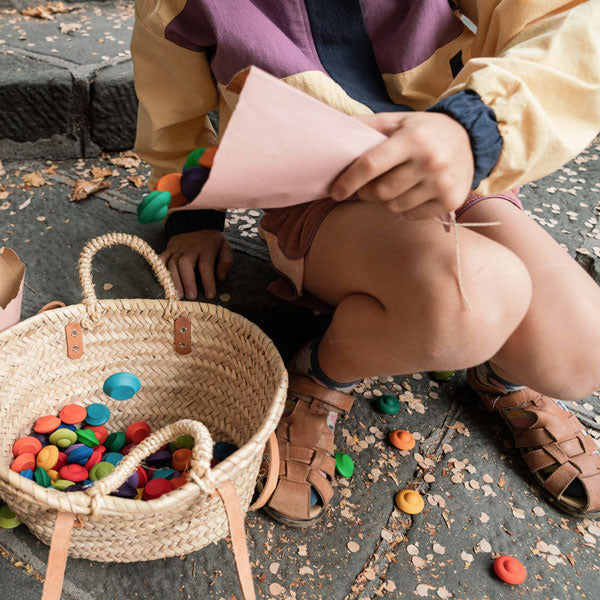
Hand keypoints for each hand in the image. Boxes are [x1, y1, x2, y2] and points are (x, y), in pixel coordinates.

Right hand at [159, 230, 232, 299]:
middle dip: (188, 281)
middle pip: (186, 264)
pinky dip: (160, 270)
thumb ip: (226, 262)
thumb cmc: (212, 240)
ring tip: (178, 295)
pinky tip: (163, 282)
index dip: (208, 281)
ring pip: (172, 263)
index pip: (206, 266)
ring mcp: (177, 248)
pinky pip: (161, 259)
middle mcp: (190, 248)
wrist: (196, 221)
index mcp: (206, 248)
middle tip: (191, 297)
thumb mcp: (225, 247)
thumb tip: (221, 278)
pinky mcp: (168, 248)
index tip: (210, 295)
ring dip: (174, 280)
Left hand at [330, 111, 473, 219]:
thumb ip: (366, 127)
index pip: (371, 165)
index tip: (335, 192)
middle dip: (365, 192)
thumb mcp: (396, 121)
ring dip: (385, 200)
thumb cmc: (423, 130)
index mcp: (413, 139)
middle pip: (380, 192)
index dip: (348, 181)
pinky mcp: (451, 201)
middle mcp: (430, 161)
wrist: (470, 137)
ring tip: (393, 185)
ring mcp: (442, 183)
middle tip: (366, 186)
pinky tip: (412, 192)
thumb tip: (331, 130)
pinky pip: (411, 215)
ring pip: (394, 206)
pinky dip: (404, 208)